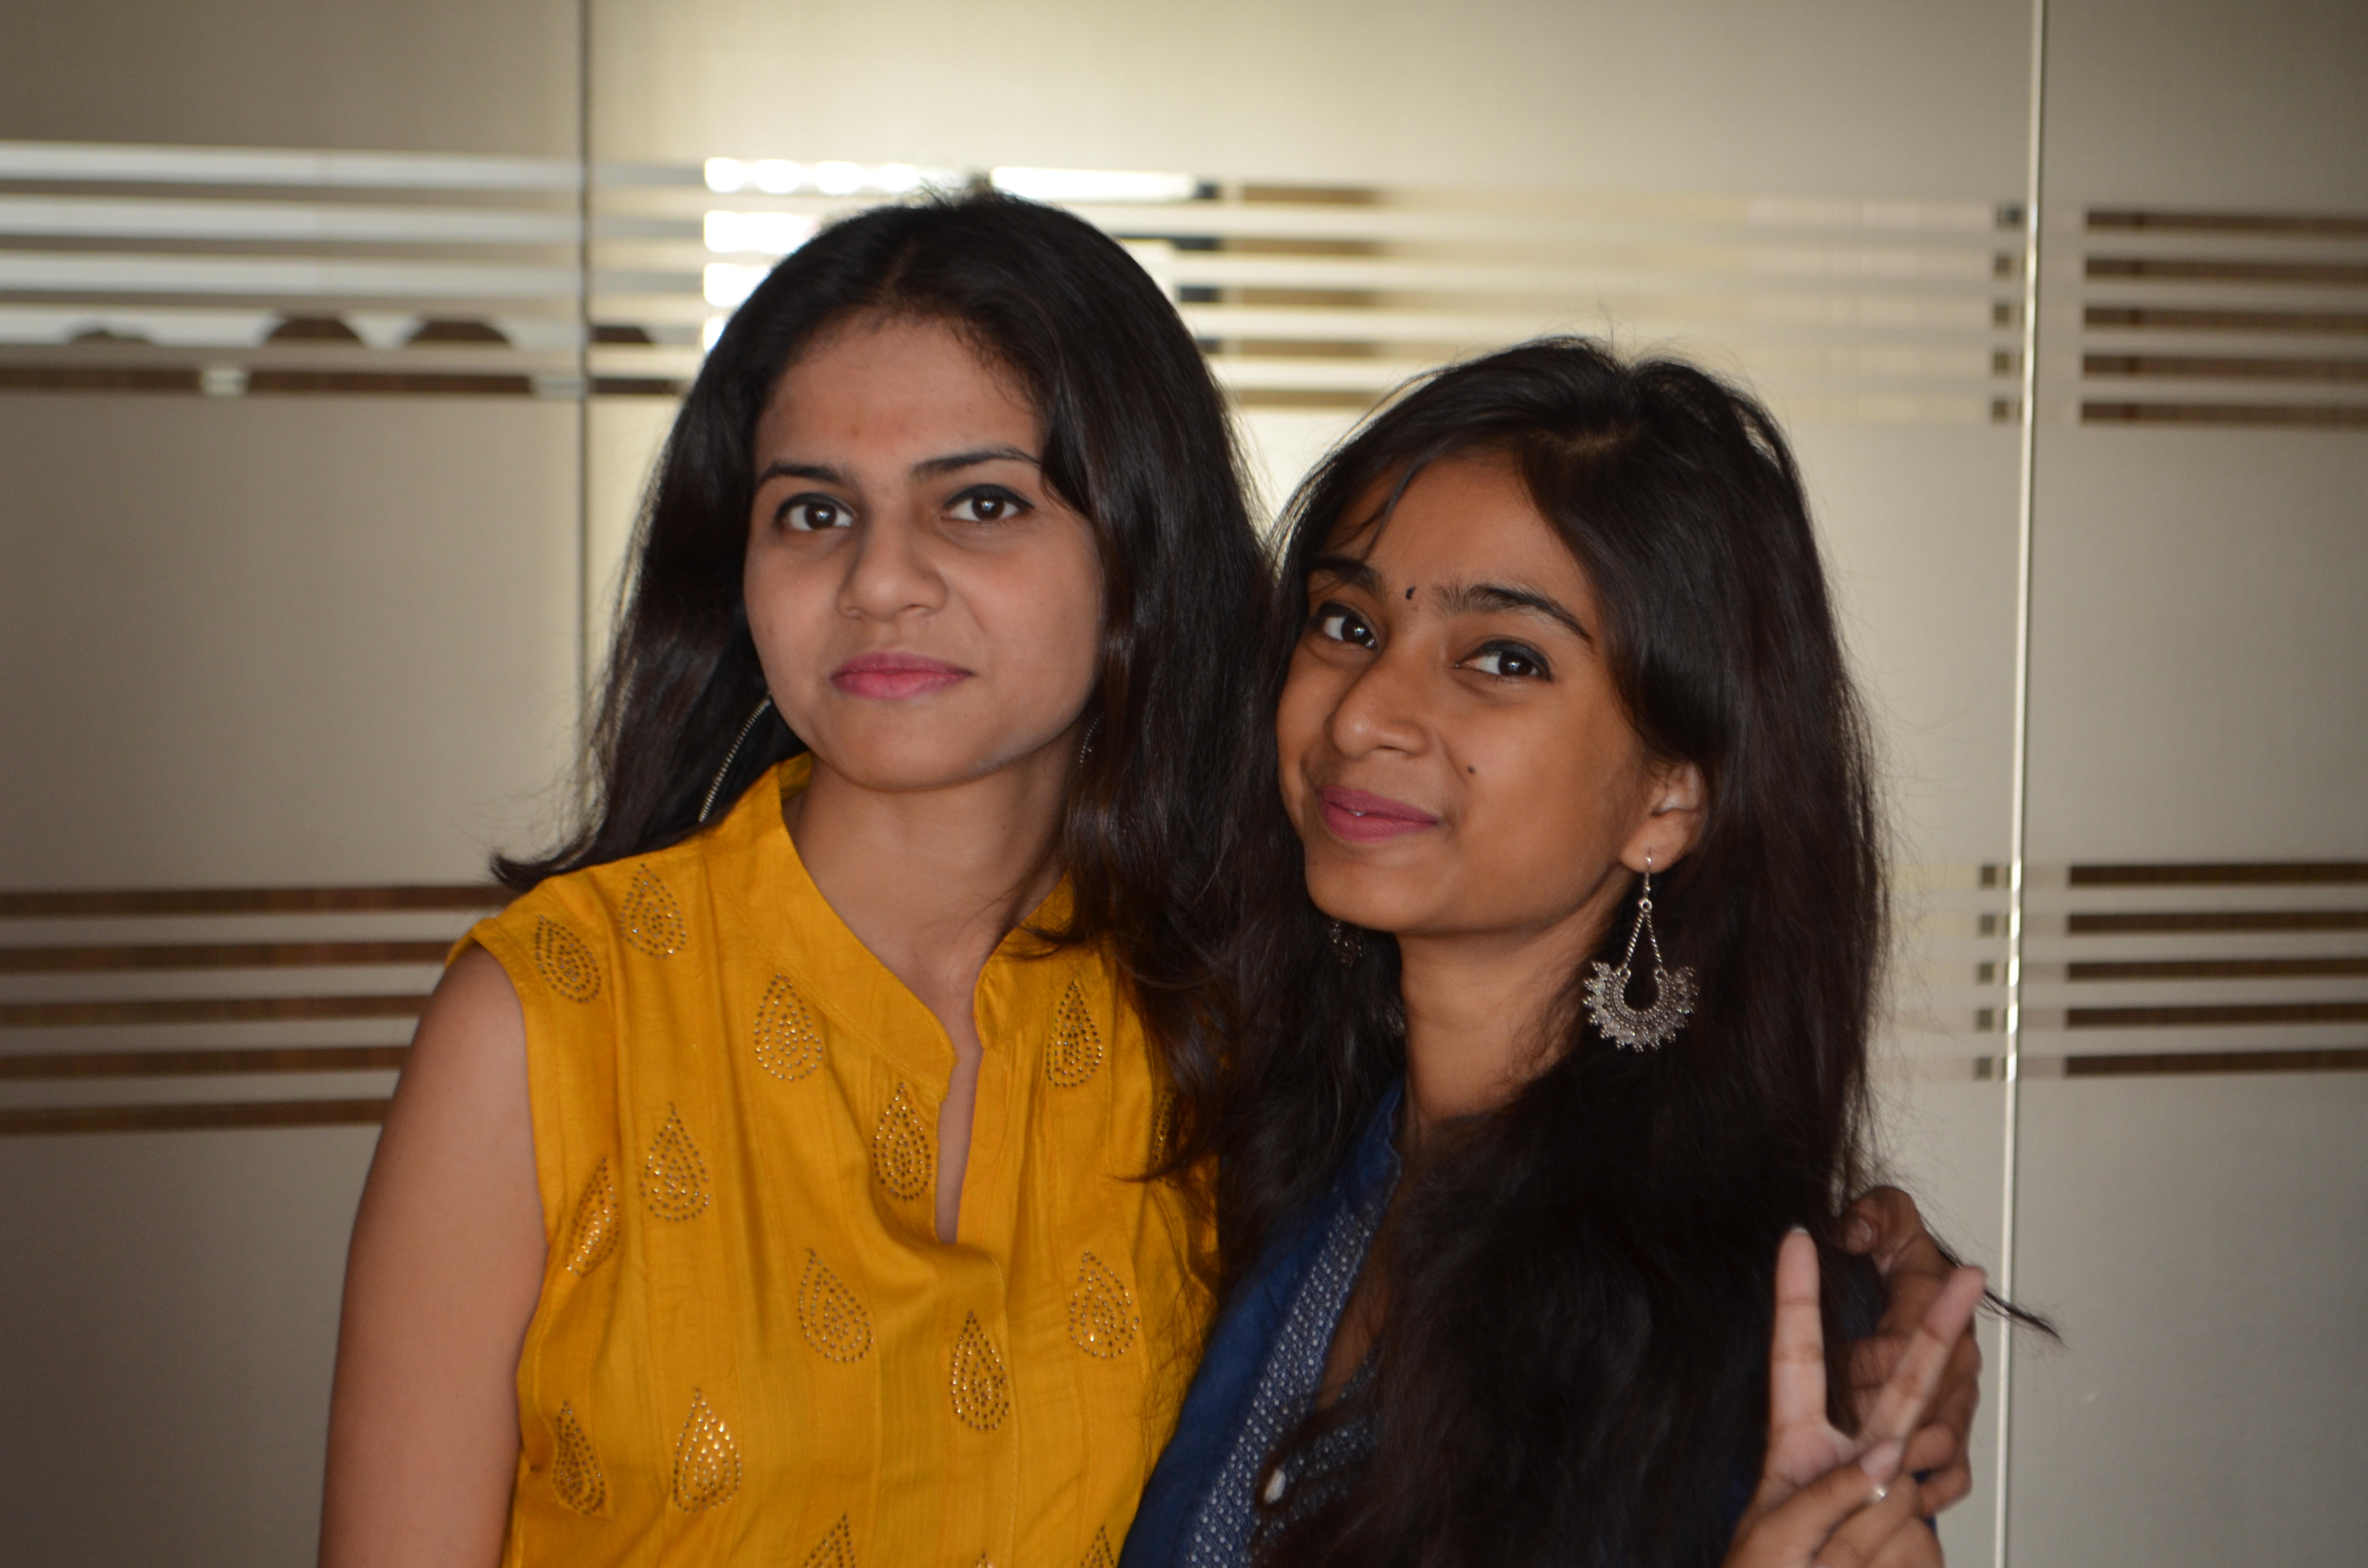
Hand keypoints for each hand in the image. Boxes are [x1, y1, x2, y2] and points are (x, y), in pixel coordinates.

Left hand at [1723, 1231, 1986, 1567]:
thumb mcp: (1778, 1535)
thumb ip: (1830, 1493)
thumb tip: (1889, 1458)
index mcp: (1797, 1444)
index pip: (1796, 1357)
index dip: (1795, 1297)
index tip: (1796, 1237)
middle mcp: (1849, 1459)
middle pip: (1902, 1385)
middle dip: (1936, 1329)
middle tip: (1965, 1273)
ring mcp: (1888, 1495)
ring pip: (1901, 1486)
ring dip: (1858, 1540)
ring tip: (1825, 1566)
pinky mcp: (1916, 1533)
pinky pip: (1912, 1527)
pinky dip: (1884, 1556)